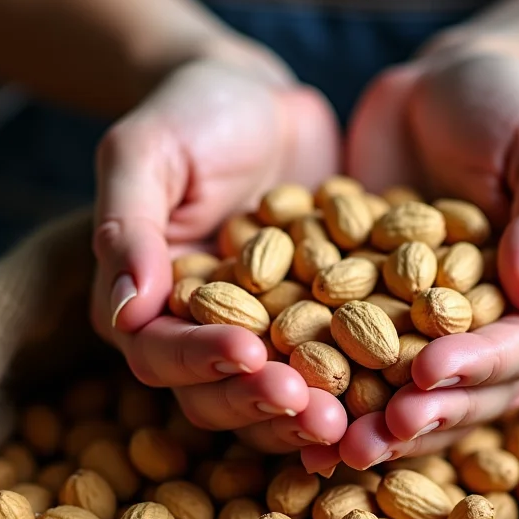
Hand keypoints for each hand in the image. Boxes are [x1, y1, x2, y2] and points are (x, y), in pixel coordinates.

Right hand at [91, 49, 346, 451]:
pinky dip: (354, 391)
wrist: (259, 99)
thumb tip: (127, 309)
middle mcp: (191, 334)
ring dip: (307, 416)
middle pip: (213, 395)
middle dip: (264, 405)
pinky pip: (327, 373)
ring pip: (270, 401)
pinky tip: (391, 399)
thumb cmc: (190, 112)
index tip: (251, 354)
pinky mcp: (308, 331)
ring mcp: (254, 338)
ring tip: (353, 419)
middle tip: (317, 410)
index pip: (158, 352)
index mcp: (142, 301)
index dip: (201, 360)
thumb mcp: (147, 151)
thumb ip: (129, 225)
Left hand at [304, 49, 518, 472]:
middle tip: (366, 438)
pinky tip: (288, 405)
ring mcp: (435, 329)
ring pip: (413, 396)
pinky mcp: (380, 316)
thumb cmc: (507, 102)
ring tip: (327, 446)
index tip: (425, 376)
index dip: (476, 370)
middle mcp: (497, 326)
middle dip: (420, 420)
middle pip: (470, 394)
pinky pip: (358, 361)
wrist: (438, 86)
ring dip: (372, 425)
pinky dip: (330, 387)